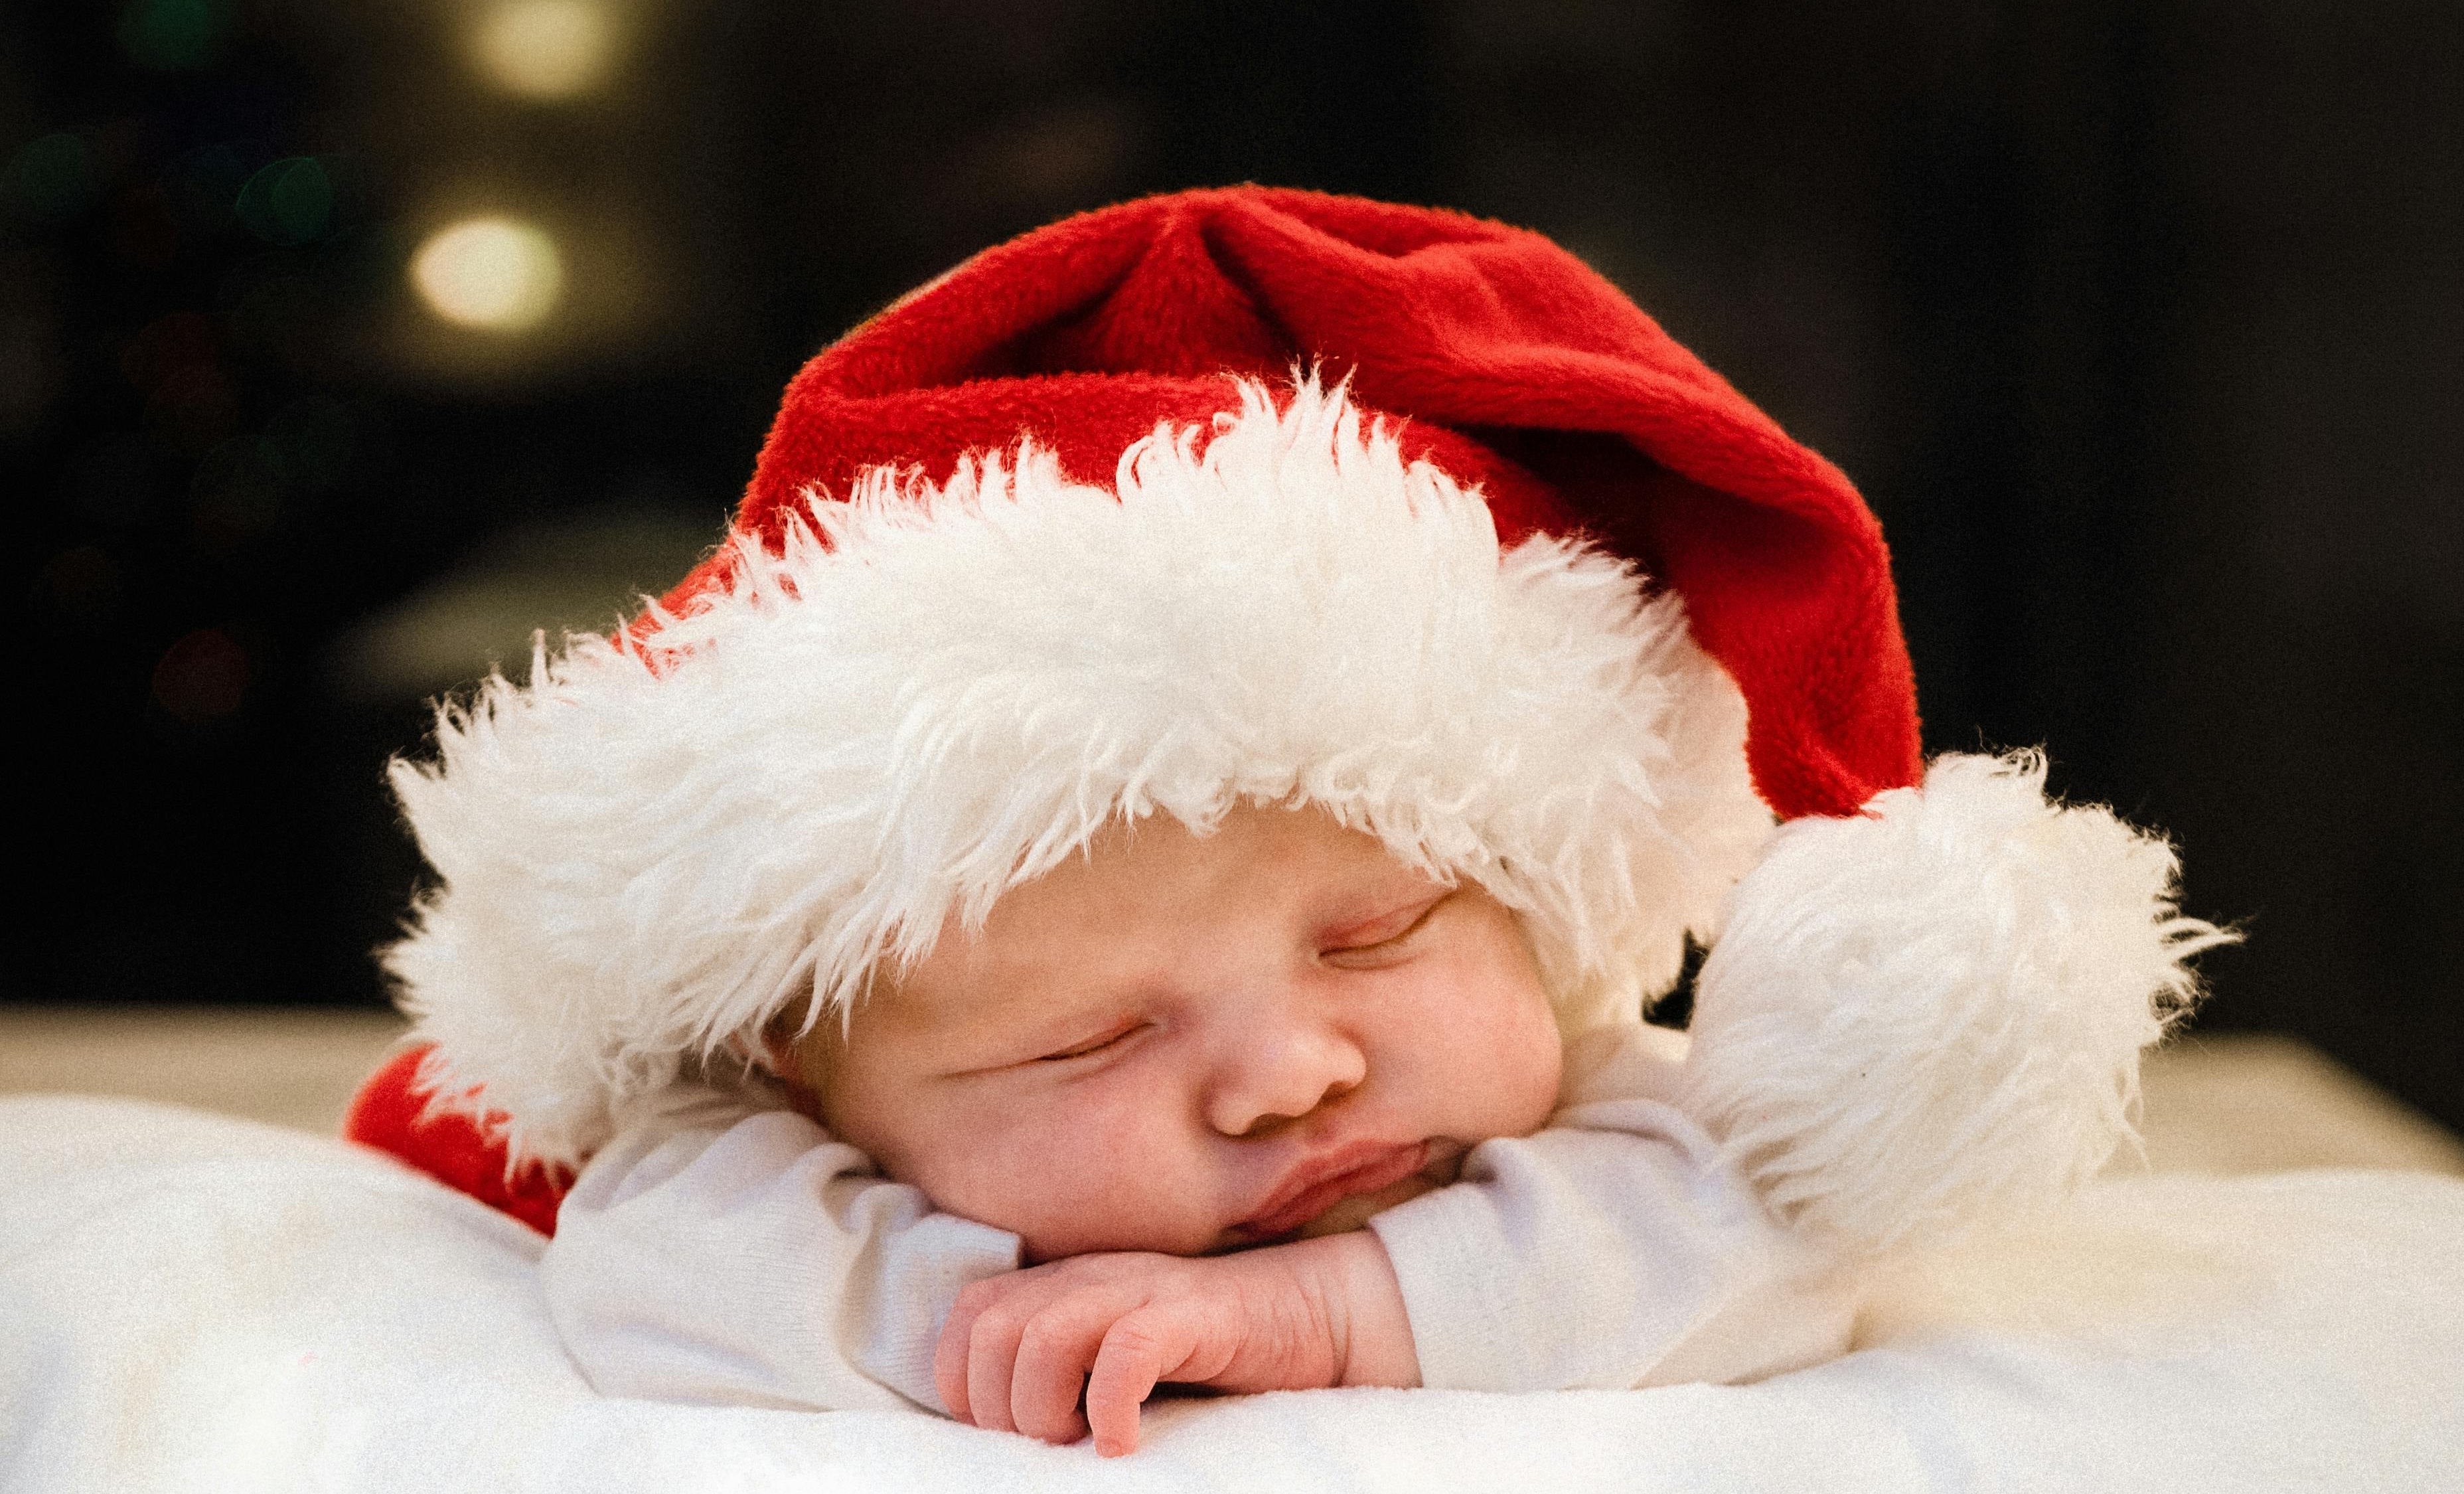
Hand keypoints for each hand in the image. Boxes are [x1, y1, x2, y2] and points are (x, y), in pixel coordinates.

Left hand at [934, 1230, 1418, 1455]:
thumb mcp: (1113, 1350)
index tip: (997, 1429)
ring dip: (1045, 1407)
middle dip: (1000, 1404)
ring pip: (1044, 1338)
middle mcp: (1091, 1278)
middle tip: (1045, 1443)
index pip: (971, 1313)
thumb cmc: (1203, 1352)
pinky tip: (1123, 1441)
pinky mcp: (1189, 1315)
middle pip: (995, 1330)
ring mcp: (1140, 1291)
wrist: (1306, 1314)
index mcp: (1065, 1283)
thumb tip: (1001, 1427)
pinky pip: (1126, 1352)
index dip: (963, 1377)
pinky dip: (1110, 1406)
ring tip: (1080, 1439)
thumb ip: (1060, 1366)